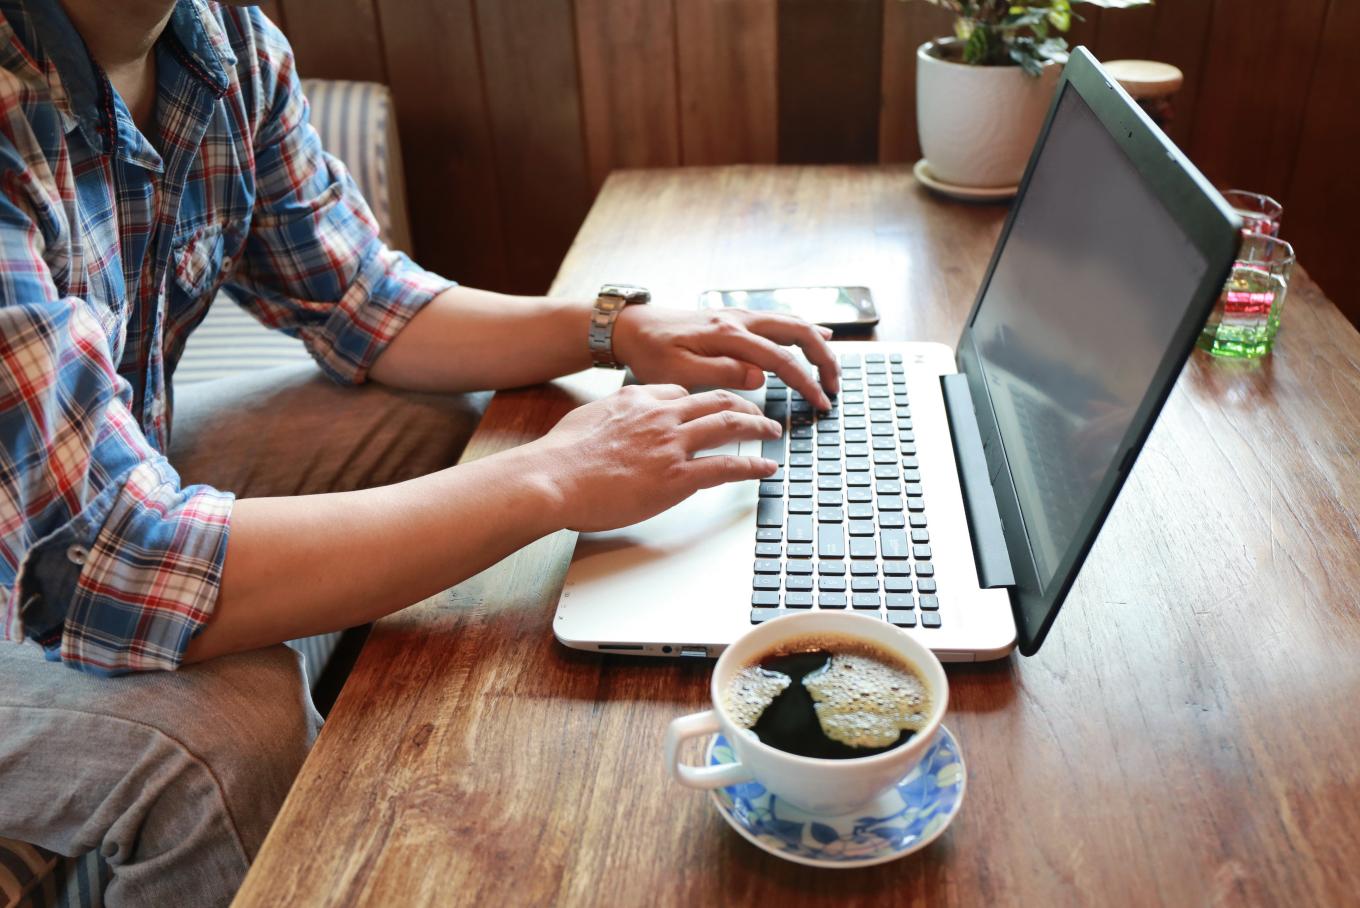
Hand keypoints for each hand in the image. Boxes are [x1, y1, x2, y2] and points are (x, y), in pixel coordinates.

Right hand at [526, 384, 780, 531]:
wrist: (553, 477)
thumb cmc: (562, 456)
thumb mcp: (590, 417)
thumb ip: (613, 415)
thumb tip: (617, 423)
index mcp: (639, 399)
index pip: (682, 391)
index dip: (703, 399)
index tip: (714, 405)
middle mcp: (661, 415)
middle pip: (715, 401)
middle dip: (743, 404)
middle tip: (759, 411)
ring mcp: (672, 445)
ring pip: (729, 425)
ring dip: (757, 427)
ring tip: (772, 432)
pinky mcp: (678, 477)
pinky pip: (727, 466)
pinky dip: (753, 465)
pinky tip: (765, 467)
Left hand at [611, 307, 839, 409]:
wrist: (630, 327)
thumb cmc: (650, 352)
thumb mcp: (679, 371)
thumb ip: (721, 373)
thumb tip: (760, 376)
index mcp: (728, 335)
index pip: (781, 359)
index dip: (806, 382)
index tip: (820, 403)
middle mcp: (738, 320)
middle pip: (797, 332)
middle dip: (823, 360)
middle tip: (835, 388)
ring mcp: (738, 316)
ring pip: (791, 323)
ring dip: (817, 345)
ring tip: (832, 368)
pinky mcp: (734, 318)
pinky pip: (778, 320)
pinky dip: (802, 330)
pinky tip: (818, 336)